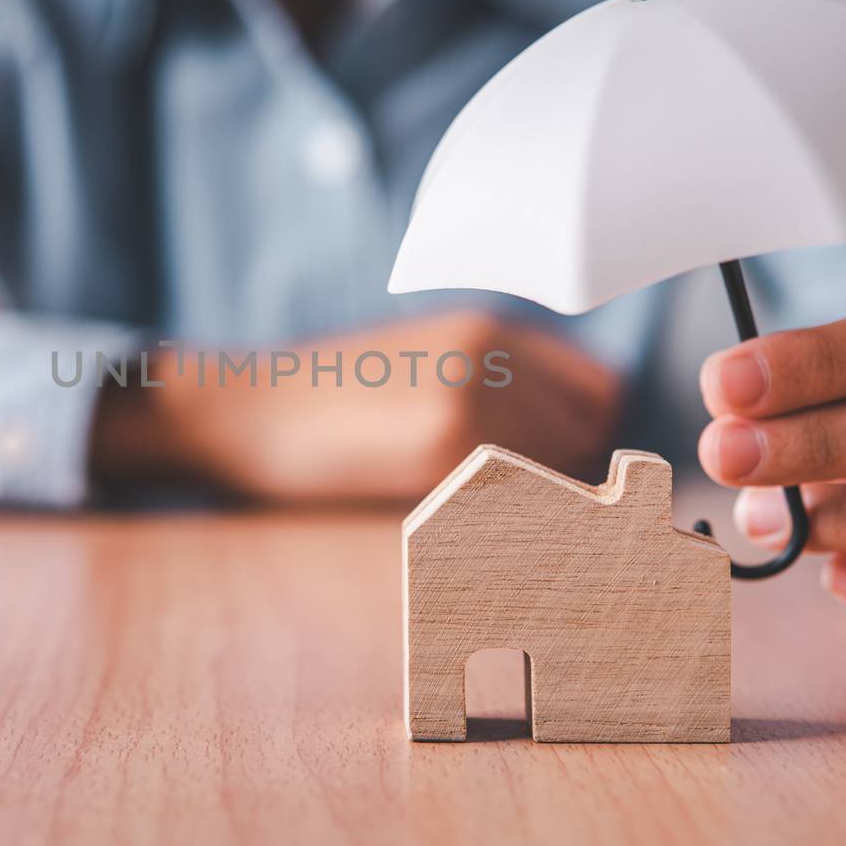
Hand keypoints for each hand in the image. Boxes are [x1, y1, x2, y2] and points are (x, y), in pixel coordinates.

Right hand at [94, 311, 620, 503]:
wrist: (244, 406)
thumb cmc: (325, 396)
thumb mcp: (421, 358)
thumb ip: (494, 380)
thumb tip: (563, 438)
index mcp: (489, 327)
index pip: (600, 389)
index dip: (581, 434)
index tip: (545, 464)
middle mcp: (490, 351)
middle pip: (588, 434)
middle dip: (561, 473)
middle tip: (505, 500)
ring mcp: (470, 395)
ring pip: (558, 470)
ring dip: (533, 501)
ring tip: (471, 509)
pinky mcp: (441, 445)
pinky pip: (514, 495)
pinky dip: (501, 517)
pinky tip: (447, 514)